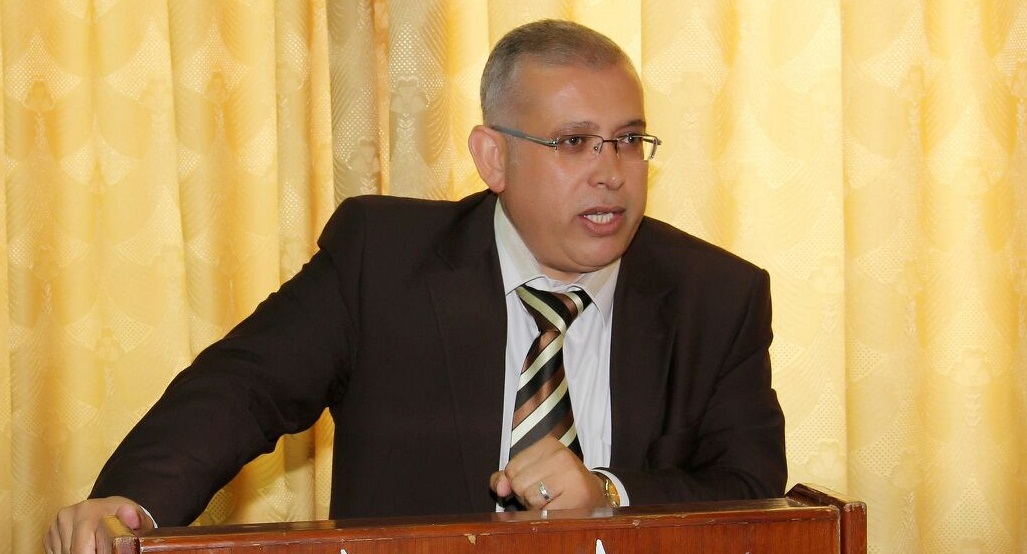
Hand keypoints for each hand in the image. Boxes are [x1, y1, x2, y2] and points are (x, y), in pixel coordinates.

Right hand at [43, 496, 153, 553]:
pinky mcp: (50, 533)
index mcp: (87, 511)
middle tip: (101, 550)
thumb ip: (136, 519)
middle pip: (71, 553)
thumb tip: (130, 516)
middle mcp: (68, 515)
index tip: (103, 553)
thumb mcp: (137, 519)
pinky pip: (56, 553)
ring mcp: (56, 524)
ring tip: (94, 547)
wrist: (110, 510)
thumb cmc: (123, 518)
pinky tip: (83, 547)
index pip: (81, 549)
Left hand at [489, 436, 606, 509]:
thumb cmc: (557, 485)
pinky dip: (546, 516)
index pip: (511, 468)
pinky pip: (543, 512)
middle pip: (518, 483)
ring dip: (535, 507)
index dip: (518, 482)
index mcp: (548, 444)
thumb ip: (506, 477)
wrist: (594, 498)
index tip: (538, 482)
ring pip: (529, 498)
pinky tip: (559, 509)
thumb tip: (500, 489)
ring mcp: (571, 475)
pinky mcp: (577, 496)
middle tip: (546, 494)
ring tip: (553, 501)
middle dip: (526, 495)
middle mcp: (561, 455)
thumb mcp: (531, 473)